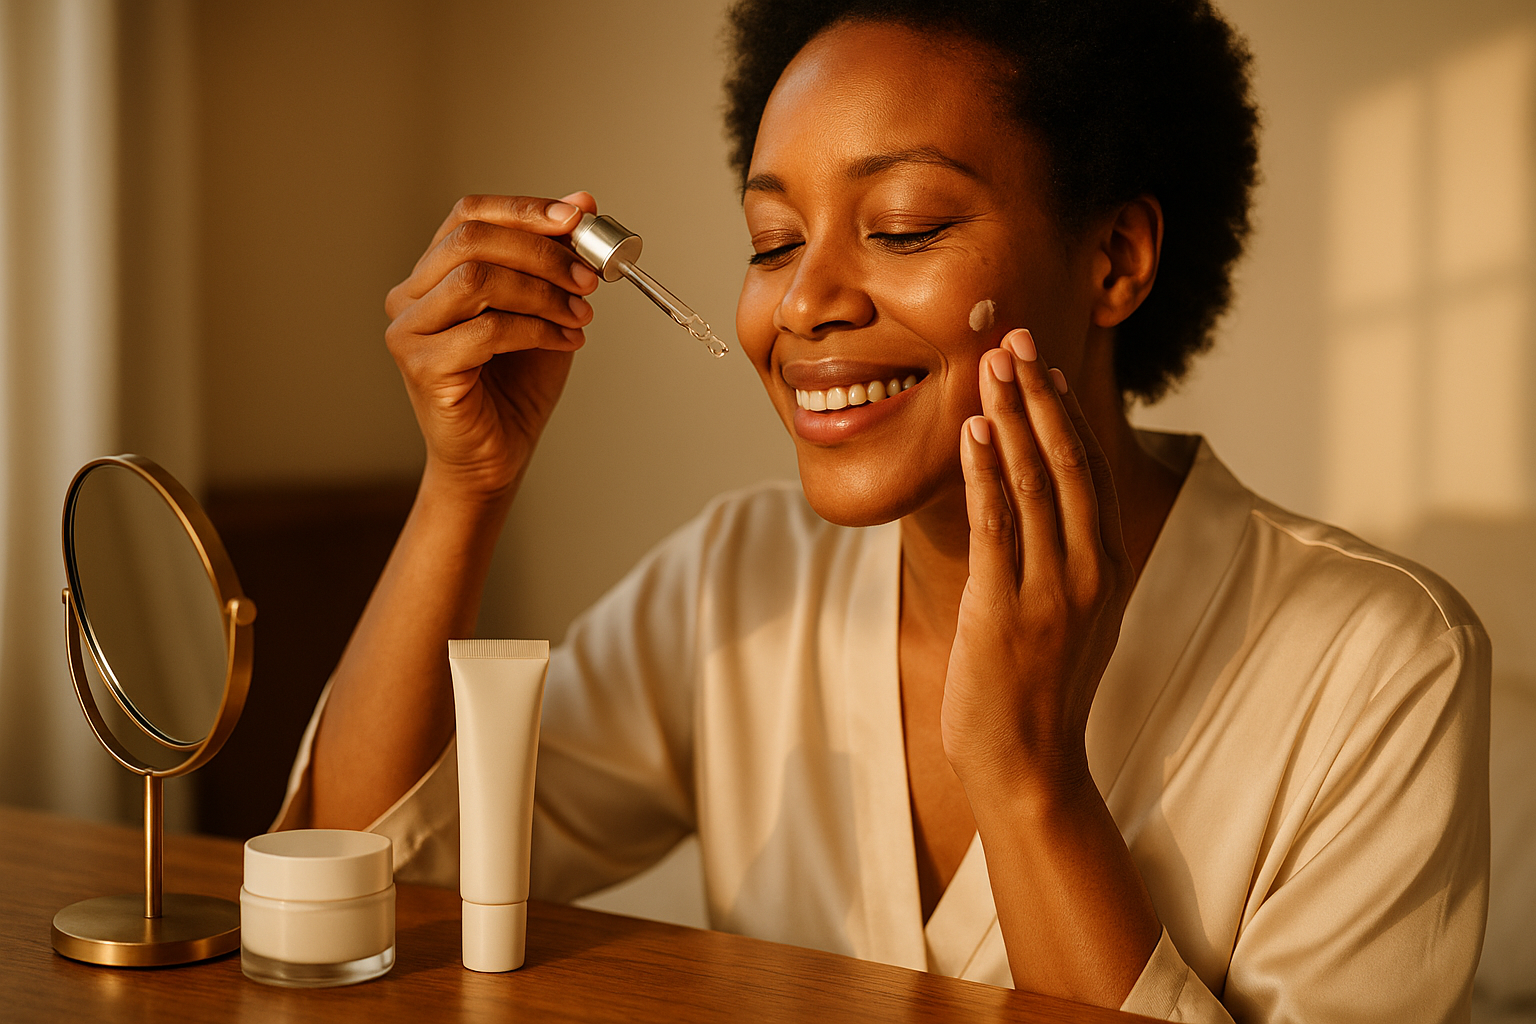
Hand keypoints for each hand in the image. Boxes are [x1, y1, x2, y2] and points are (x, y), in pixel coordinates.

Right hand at [383, 192, 601, 500]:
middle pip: (472, 240)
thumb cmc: (516, 385)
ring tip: (580, 315)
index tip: (578, 220)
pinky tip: (566, 342)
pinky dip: (536, 330)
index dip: (526, 210)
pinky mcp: (422, 367)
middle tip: (589, 278)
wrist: (498, 455)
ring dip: (541, 292)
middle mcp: (411, 296)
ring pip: (476, 278)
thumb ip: (557, 258)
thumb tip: (582, 200)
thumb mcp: (547, 308)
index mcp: (434, 273)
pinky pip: (485, 330)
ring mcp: (409, 331)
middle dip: (542, 253)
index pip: (471, 215)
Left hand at [943, 328, 1134, 795]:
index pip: (1088, 470)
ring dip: (1010, 417)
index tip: (1045, 364)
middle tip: (1015, 338)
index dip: (1065, 412)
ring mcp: (1052, 591)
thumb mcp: (1069, 618)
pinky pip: (997, 527)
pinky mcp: (1007, 610)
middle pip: (1066, 462)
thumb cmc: (1039, 691)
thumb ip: (1065, 561)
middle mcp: (1089, 571)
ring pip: (1033, 483)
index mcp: (1107, 567)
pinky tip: (973, 431)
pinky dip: (986, 474)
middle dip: (1039, 395)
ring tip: (991, 365)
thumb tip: (1045, 509)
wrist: (1030, 767)